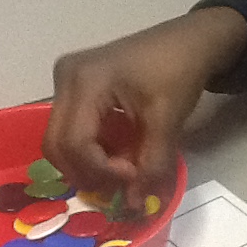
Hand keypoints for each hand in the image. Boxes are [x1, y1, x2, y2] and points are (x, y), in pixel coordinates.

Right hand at [43, 7, 246, 202]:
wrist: (190, 41)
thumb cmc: (178, 72)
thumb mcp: (167, 120)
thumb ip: (151, 164)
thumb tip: (136, 205)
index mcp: (84, 81)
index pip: (74, 142)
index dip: (100, 169)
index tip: (134, 174)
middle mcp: (66, 79)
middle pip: (57, 144)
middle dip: (87, 172)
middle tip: (123, 182)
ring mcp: (67, 81)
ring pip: (61, 140)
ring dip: (89, 163)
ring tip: (124, 168)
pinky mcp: (77, 87)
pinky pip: (72, 128)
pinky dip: (92, 148)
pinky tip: (119, 152)